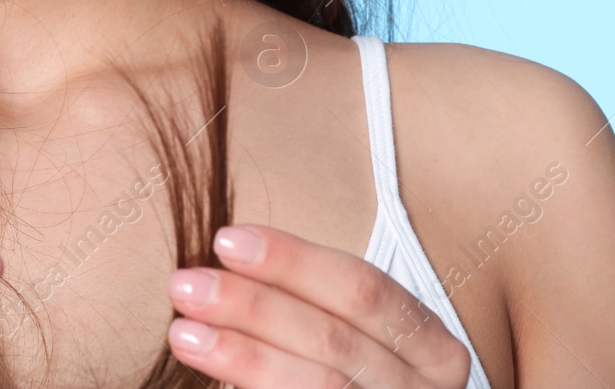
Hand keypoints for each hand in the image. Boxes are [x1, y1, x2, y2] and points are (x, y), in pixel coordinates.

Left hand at [165, 224, 471, 387]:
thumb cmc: (358, 380)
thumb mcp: (357, 340)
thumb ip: (308, 306)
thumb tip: (224, 265)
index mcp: (432, 349)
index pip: (363, 289)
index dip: (293, 261)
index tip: (226, 240)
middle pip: (333, 338)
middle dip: (253, 306)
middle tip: (186, 284)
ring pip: (318, 384)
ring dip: (242, 355)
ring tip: (183, 333)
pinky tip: (211, 376)